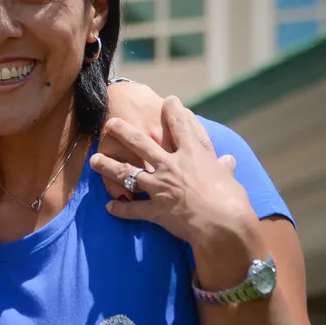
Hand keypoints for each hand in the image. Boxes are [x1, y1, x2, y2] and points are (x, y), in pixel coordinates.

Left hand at [89, 97, 257, 256]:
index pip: (182, 125)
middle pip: (141, 143)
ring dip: (108, 166)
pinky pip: (132, 209)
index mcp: (193, 154)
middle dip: (123, 131)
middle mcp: (171, 165)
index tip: (168, 100)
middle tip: (110, 123)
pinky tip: (109, 207)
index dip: (174, 110)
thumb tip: (229, 160)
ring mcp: (159, 187)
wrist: (223, 225)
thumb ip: (224, 167)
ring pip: (127, 172)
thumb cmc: (232, 200)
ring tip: (94, 160)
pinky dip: (120, 209)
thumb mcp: (229, 178)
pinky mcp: (155, 210)